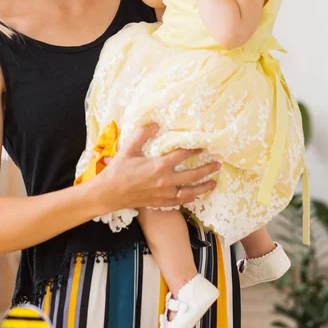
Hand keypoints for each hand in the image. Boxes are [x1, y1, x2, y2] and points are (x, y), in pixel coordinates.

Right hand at [102, 123, 219, 209]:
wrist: (109, 193)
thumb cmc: (118, 170)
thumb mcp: (128, 149)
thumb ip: (142, 135)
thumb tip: (156, 124)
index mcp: (158, 165)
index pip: (182, 155)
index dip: (194, 149)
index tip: (203, 145)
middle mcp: (164, 181)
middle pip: (191, 175)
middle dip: (206, 169)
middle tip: (217, 164)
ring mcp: (164, 194)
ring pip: (189, 191)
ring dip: (203, 187)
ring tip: (214, 182)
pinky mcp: (160, 203)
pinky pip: (180, 201)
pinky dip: (190, 198)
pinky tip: (196, 195)